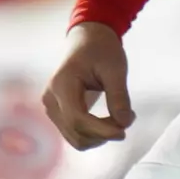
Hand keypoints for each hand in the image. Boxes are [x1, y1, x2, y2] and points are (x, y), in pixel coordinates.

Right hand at [41, 22, 135, 149]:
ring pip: (76, 138)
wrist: (87, 40)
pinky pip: (76, 134)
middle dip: (104, 134)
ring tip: (120, 118)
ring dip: (100, 137)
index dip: (101, 130)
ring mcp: (52, 108)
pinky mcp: (59, 114)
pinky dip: (95, 134)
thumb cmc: (101, 49)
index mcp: (61, 84)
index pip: (78, 119)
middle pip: (76, 132)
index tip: (124, 129)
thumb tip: (124, 124)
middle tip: (129, 118)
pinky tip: (109, 121)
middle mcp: (51, 99)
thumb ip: (119, 96)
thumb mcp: (115, 68)